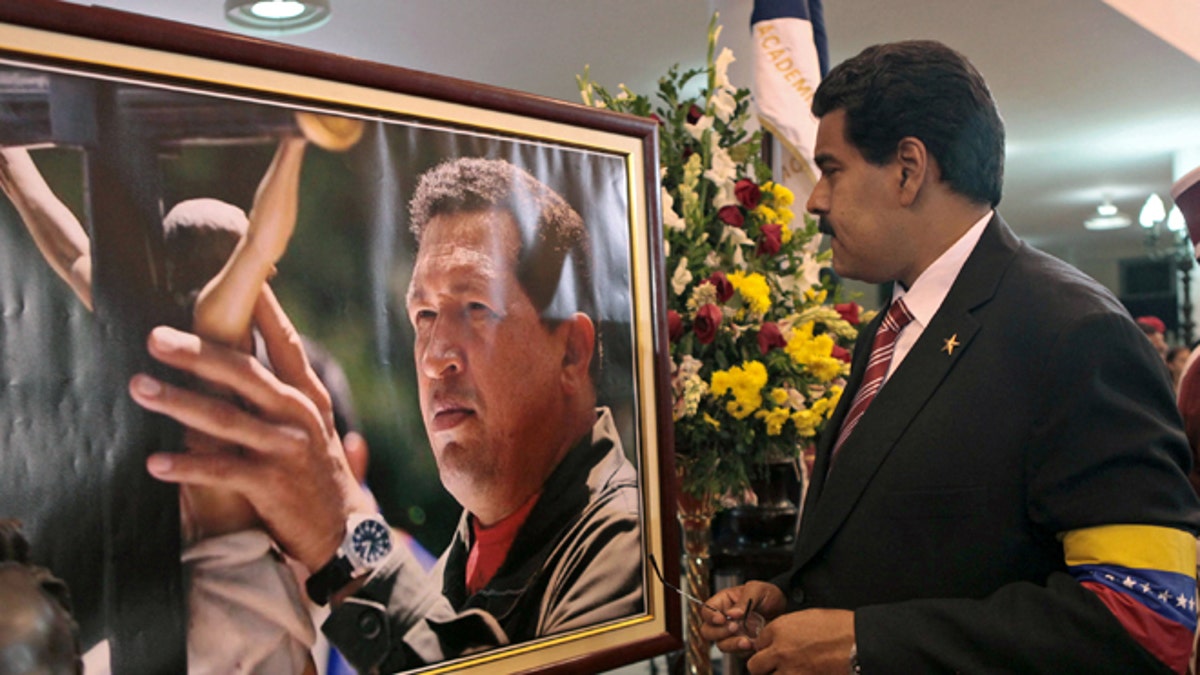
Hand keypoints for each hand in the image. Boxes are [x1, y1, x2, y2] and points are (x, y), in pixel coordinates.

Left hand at [130, 286, 374, 570]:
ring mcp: (286, 450)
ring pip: (226, 419)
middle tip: (155, 338)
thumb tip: (250, 351)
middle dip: (197, 354)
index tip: (236, 279)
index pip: (283, 342)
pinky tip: (154, 462)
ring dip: (178, 403)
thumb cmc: (315, 472)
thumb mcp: (311, 425)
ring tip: (139, 388)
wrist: (344, 533)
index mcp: (308, 395)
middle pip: (245, 374)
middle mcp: (299, 416)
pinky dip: (187, 466)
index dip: (261, 309)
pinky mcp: (272, 486)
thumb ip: (283, 390)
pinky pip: (222, 471)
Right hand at [699, 581, 786, 653]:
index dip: (710, 616)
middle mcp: (725, 619)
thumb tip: (732, 614)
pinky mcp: (742, 644)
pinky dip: (743, 650)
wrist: (785, 608)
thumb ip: (744, 600)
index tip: (722, 618)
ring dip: (732, 644)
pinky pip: (737, 652)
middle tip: (734, 627)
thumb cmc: (768, 594)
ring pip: (721, 644)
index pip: (706, 610)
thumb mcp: (757, 589)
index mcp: (723, 602)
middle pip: (708, 631)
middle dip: (719, 632)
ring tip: (746, 641)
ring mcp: (732, 633)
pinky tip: (754, 644)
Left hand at [745, 608, 854, 674]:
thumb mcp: (808, 617)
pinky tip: (801, 673)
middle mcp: (780, 650)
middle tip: (773, 665)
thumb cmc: (840, 627)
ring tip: (788, 670)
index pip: (758, 642)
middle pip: (754, 665)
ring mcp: (790, 671)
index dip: (766, 646)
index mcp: (780, 629)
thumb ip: (788, 628)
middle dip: (763, 666)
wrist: (859, 643)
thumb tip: (780, 637)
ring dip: (775, 674)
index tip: (773, 649)